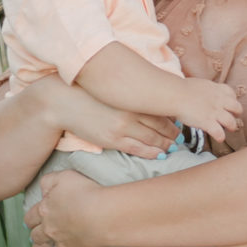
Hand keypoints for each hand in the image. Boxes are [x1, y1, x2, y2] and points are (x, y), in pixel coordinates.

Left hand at [26, 170, 106, 246]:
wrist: (105, 214)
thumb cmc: (85, 192)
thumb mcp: (64, 177)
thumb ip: (48, 181)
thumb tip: (43, 190)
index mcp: (45, 211)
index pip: (30, 218)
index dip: (30, 218)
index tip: (32, 219)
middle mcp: (51, 230)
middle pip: (36, 237)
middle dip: (36, 234)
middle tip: (41, 232)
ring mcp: (65, 242)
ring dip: (55, 244)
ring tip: (60, 241)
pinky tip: (85, 243)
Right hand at [54, 85, 174, 160]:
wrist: (64, 101)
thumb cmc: (89, 93)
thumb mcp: (115, 91)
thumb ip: (133, 97)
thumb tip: (150, 102)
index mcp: (133, 98)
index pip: (163, 111)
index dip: (174, 120)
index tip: (181, 124)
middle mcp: (132, 113)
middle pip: (162, 127)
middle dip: (174, 134)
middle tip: (181, 139)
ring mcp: (123, 128)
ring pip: (153, 140)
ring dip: (166, 145)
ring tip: (173, 147)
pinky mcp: (112, 140)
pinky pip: (138, 149)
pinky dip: (152, 153)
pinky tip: (159, 154)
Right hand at [169, 76, 243, 143]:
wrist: (175, 94)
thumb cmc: (180, 88)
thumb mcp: (198, 84)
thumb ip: (204, 91)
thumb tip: (201, 93)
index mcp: (216, 89)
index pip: (232, 94)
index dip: (232, 101)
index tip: (227, 106)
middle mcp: (219, 100)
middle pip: (237, 108)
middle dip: (236, 114)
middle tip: (230, 118)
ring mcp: (215, 112)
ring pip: (232, 122)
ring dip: (232, 127)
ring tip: (227, 130)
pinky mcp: (208, 122)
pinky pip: (220, 133)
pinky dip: (220, 137)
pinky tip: (218, 138)